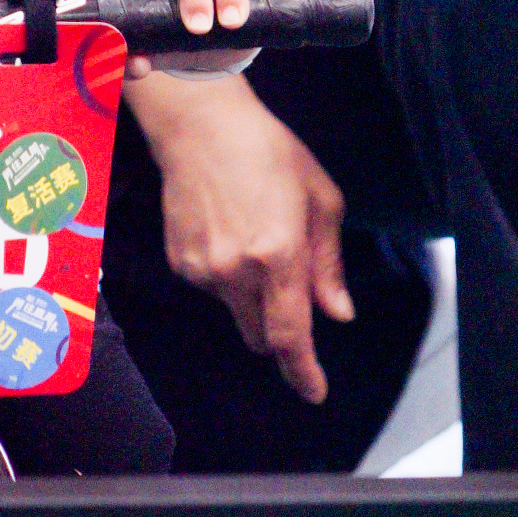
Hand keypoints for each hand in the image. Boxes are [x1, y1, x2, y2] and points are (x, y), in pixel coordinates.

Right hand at [126, 71, 352, 401]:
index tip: (314, 392)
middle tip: (289, 288)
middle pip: (262, 336)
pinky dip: (227, 277)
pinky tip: (227, 231)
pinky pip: (212, 290)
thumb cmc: (267, 151)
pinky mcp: (180, 262)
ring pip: (237, 313)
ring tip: (254, 236)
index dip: (303, 372)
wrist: (199, 125)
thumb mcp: (319, 198)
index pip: (290, 336)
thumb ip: (328, 264)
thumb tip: (337, 313)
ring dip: (253, 297)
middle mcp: (237, 270)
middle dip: (281, 330)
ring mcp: (203, 268)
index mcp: (278, 253)